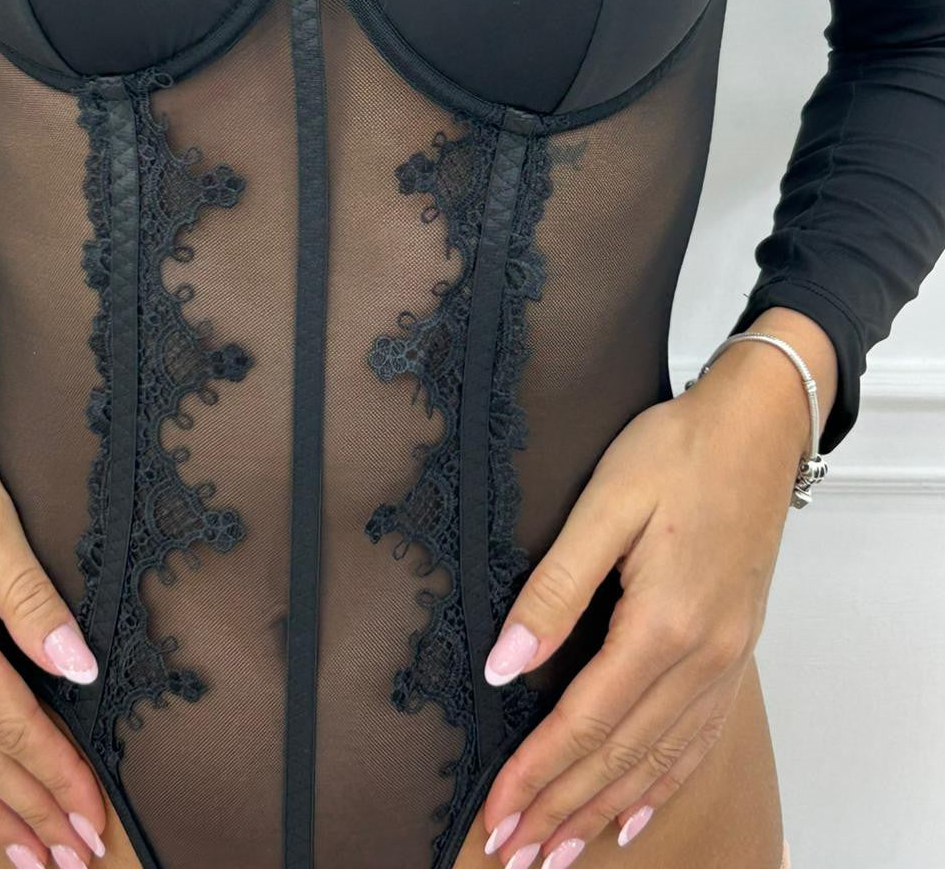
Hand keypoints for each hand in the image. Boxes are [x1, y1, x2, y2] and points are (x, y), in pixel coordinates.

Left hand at [478, 338, 810, 866]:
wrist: (755, 427)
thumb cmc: (677, 449)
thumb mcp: (604, 503)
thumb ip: (555, 588)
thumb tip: (505, 666)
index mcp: (664, 622)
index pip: (584, 720)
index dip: (536, 773)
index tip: (496, 813)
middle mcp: (703, 656)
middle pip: (620, 753)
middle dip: (562, 808)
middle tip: (514, 852)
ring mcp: (726, 658)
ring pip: (659, 756)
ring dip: (605, 808)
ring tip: (561, 852)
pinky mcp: (735, 649)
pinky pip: (696, 737)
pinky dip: (662, 782)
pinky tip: (636, 812)